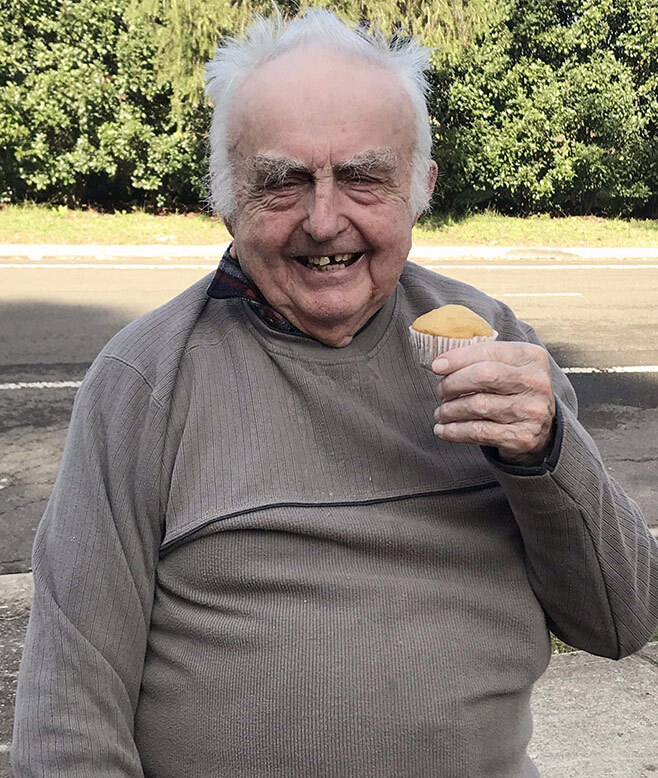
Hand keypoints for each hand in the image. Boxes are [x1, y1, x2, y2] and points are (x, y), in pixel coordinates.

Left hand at [432, 341, 555, 465]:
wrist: (542, 430)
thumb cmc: (513, 391)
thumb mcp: (506, 367)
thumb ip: (478, 359)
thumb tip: (440, 364)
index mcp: (531, 357)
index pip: (488, 352)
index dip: (457, 358)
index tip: (436, 366)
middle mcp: (536, 383)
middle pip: (483, 375)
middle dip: (453, 383)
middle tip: (440, 392)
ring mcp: (532, 411)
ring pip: (477, 406)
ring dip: (449, 410)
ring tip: (441, 412)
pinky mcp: (523, 437)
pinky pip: (479, 432)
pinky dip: (454, 431)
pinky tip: (443, 430)